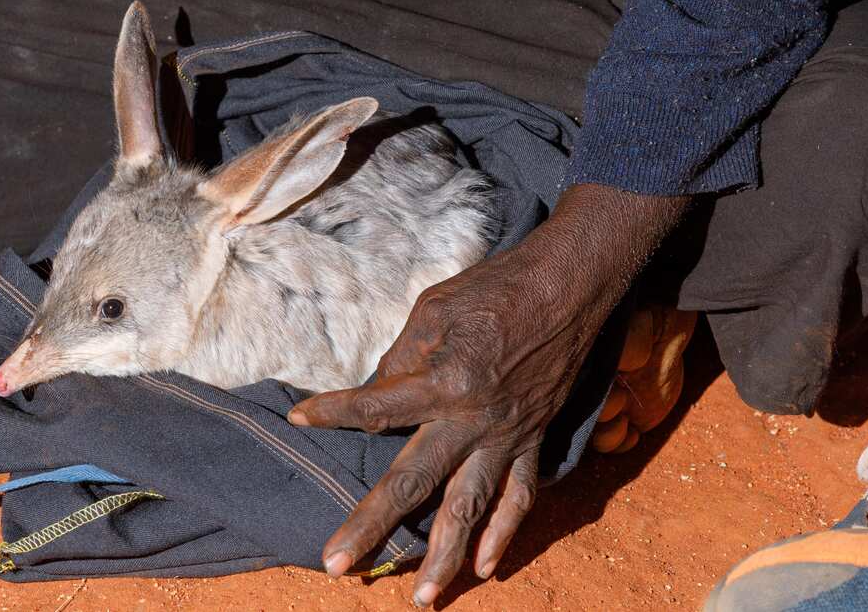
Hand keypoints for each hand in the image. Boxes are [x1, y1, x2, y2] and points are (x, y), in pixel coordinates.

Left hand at [288, 183, 689, 605]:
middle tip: (336, 565)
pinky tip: (486, 567)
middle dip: (372, 526)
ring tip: (420, 599)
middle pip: (413, 482)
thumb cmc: (494, 288)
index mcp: (443, 380)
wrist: (569, 287)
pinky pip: (520, 497)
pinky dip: (504, 533)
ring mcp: (507, 436)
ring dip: (445, 557)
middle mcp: (472, 419)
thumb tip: (380, 392)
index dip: (332, 411)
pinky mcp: (535, 440)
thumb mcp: (434, 309)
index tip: (298, 417)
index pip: (374, 407)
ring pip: (470, 508)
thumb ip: (404, 358)